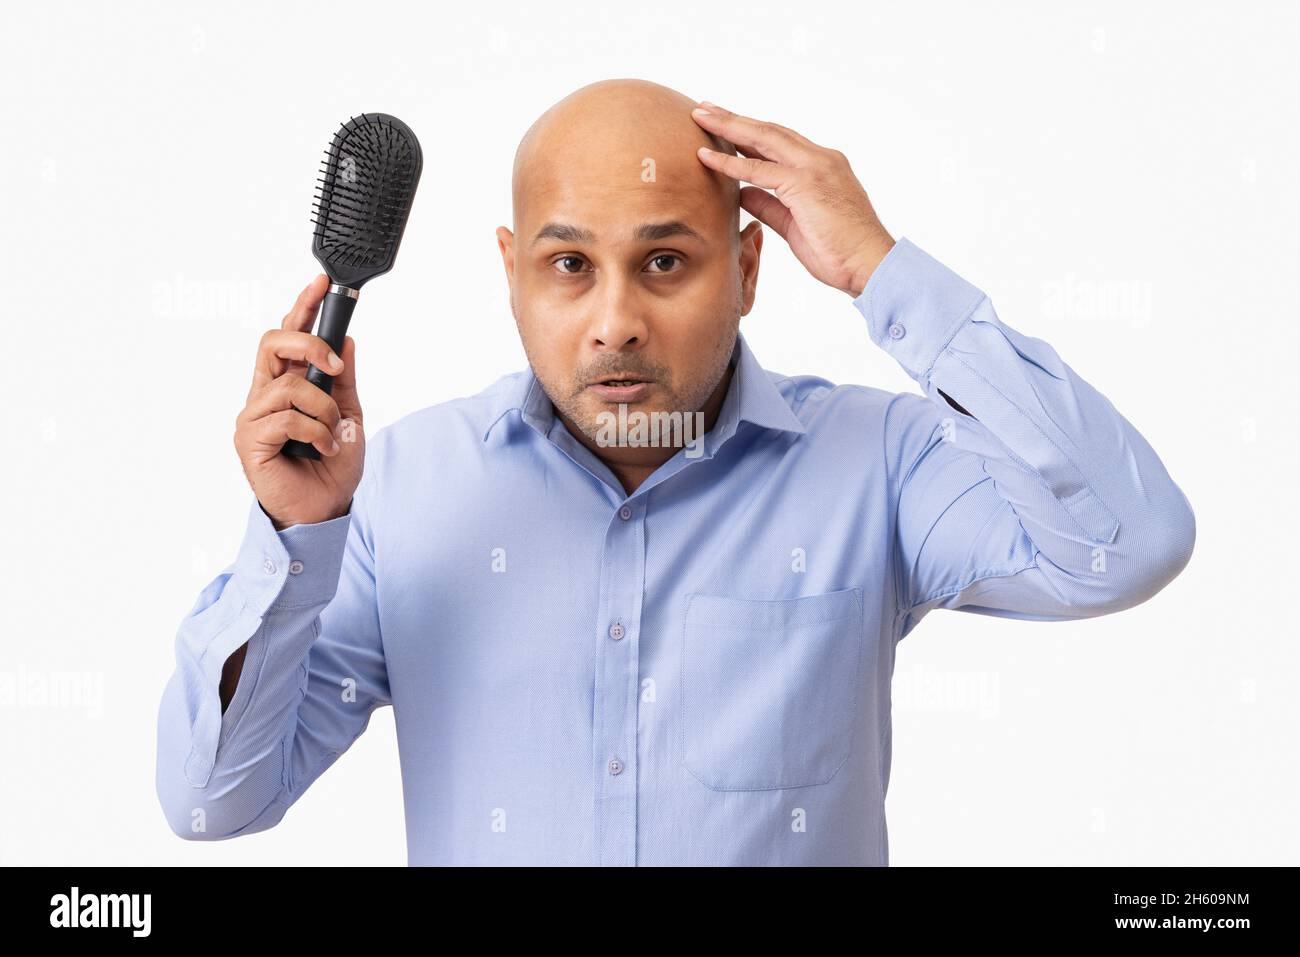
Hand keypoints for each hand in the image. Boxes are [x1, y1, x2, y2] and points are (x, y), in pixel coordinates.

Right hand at [233, 275, 364, 528]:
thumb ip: (344, 379)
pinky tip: (324, 448)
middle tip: (334, 367)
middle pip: (273, 343)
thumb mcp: (349, 415)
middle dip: (307, 344)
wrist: (325, 509)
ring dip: (323, 408)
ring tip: (333, 434)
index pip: (289, 336)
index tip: (322, 282)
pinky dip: (316, 431)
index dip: (302, 307)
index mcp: (287, 383)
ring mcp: (254, 415)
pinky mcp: (249, 439)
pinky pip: (287, 417)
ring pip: (288, 385)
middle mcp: (265, 394)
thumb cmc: (333, 465)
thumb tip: (346, 339)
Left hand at [691, 101, 894, 297]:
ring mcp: (814, 167)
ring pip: (764, 139)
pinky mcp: (806, 183)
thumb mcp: (795, 225)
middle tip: (704, 107)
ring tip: (700, 115)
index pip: (780, 143)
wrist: (870, 264)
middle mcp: (819, 159)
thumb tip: (743, 193)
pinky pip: (760, 170)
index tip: (724, 127)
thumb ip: (770, 205)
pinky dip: (731, 162)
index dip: (750, 134)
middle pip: (769, 131)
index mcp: (822, 167)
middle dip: (734, 119)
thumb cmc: (838, 252)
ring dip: (729, 126)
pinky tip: (706, 156)